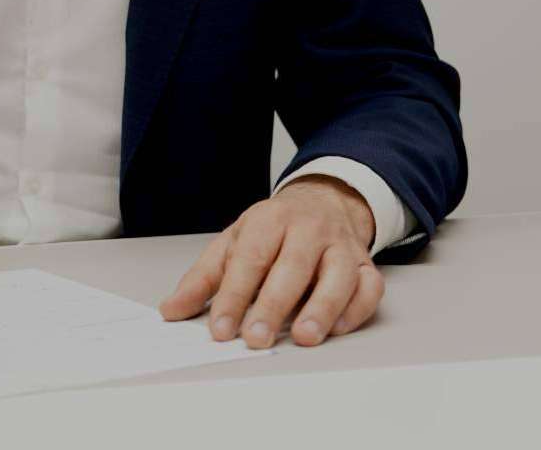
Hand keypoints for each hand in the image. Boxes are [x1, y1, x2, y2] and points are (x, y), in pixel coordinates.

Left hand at [157, 176, 381, 348]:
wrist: (324, 201)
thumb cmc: (274, 229)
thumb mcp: (234, 242)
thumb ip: (203, 278)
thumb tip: (171, 310)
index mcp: (270, 219)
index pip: (250, 258)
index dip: (233, 295)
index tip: (220, 329)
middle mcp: (309, 229)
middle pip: (292, 267)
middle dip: (273, 305)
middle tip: (255, 338)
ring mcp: (342, 246)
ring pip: (338, 276)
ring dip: (322, 308)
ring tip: (302, 337)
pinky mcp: (366, 265)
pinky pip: (369, 287)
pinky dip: (355, 309)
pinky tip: (337, 328)